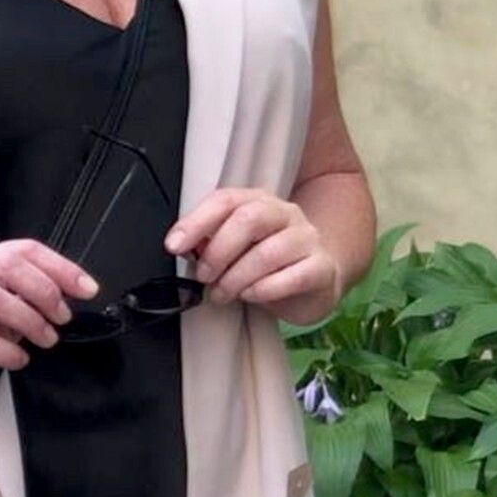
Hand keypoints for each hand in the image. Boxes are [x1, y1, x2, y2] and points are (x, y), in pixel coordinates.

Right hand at [0, 240, 97, 413]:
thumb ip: (18, 299)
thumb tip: (62, 297)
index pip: (21, 250)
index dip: (59, 266)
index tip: (85, 287)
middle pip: (8, 266)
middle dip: (46, 291)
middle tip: (62, 316)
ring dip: (31, 320)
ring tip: (45, 338)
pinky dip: (10, 351)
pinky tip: (19, 358)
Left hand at [165, 189, 340, 325]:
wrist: (316, 281)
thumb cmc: (269, 263)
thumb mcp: (236, 249)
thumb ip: (211, 242)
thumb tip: (183, 246)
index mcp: (258, 201)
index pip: (224, 200)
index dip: (196, 221)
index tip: (174, 245)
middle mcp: (285, 213)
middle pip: (248, 219)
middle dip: (218, 251)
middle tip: (204, 276)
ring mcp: (307, 238)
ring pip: (268, 252)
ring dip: (236, 277)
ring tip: (222, 294)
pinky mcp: (322, 267)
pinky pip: (293, 276)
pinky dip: (265, 289)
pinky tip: (251, 296)